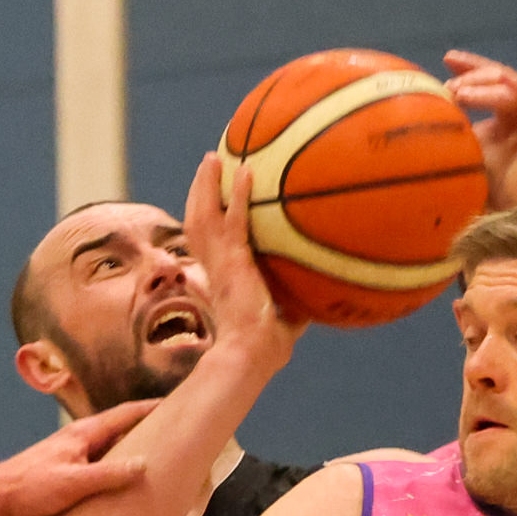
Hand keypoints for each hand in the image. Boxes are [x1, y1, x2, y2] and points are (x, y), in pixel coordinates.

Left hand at [0, 397, 164, 515]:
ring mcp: (70, 454)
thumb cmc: (30, 488)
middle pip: (119, 428)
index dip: (152, 409)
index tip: (177, 404)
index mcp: (83, 433)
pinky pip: (99, 463)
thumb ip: (110, 474)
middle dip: (146, 426)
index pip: (125, 414)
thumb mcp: (75, 483)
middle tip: (173, 428)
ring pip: (109, 446)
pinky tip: (121, 480)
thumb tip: (145, 465)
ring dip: (131, 447)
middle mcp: (78, 439)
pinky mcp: (63, 472)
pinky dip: (115, 466)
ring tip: (155, 453)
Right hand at [183, 152, 302, 364]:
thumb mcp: (286, 323)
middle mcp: (215, 268)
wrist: (252, 356)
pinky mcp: (233, 263)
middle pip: (196, 223)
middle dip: (199, 193)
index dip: (206, 222)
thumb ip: (296, 308)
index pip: (207, 245)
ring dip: (206, 186)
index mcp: (222, 280)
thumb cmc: (266, 349)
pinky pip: (234, 222)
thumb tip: (320, 303)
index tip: (210, 203)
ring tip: (212, 159)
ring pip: (202, 217)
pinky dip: (239, 195)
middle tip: (208, 166)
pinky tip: (247, 171)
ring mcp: (220, 264)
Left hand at [441, 49, 516, 207]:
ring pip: (514, 86)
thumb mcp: (466, 148)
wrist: (509, 217)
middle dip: (474, 74)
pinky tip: (485, 86)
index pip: (491, 84)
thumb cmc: (487, 189)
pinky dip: (508, 88)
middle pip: (503, 79)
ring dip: (483, 83)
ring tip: (456, 90)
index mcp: (511, 115)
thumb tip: (421, 102)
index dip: (470, 69)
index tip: (447, 60)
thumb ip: (455, 124)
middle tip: (448, 82)